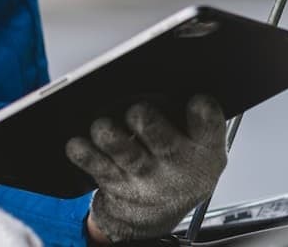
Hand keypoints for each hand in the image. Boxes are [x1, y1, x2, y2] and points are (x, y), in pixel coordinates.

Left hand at [66, 95, 227, 242]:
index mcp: (204, 146)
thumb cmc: (176, 162)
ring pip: (124, 151)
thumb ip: (189, 116)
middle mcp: (176, 164)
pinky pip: (94, 164)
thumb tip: (159, 76)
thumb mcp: (199, 145)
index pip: (209, 126)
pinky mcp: (115, 181)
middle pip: (162, 139)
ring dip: (109, 135)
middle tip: (137, 111)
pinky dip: (83, 152)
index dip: (203, 113)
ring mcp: (145, 175)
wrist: (155, 212)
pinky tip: (78, 143)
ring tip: (102, 126)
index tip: (196, 101)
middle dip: (145, 120)